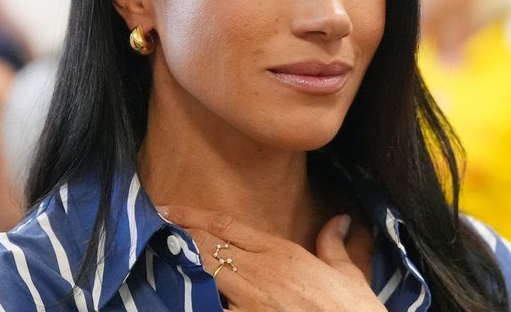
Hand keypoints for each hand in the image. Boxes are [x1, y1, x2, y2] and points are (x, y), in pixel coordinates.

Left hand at [160, 205, 386, 311]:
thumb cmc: (353, 309)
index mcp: (282, 252)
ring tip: (161, 255)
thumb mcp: (347, 273)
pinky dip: (198, 299)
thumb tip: (339, 220)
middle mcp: (262, 272)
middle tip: (156, 226)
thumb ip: (333, 243)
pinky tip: (183, 293)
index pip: (227, 227)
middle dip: (180, 235)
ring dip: (183, 265)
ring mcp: (251, 302)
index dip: (194, 217)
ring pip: (205, 275)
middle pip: (207, 246)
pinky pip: (214, 308)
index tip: (169, 209)